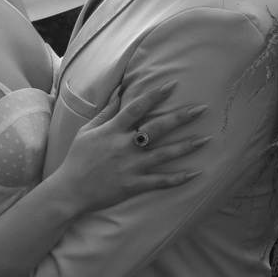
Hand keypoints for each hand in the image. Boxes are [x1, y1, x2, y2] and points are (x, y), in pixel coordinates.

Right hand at [52, 81, 208, 214]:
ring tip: (206, 139)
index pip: (137, 108)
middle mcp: (124, 146)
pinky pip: (161, 181)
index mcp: (112, 130)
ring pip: (164, 154)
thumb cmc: (78, 158)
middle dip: (180, 118)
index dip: (155, 96)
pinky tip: (196, 173)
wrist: (70, 190)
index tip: (172, 86)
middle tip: (201, 109)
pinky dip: (179, 178)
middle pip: (157, 128)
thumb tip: (120, 92)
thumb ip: (106, 112)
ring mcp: (131, 167)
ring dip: (187, 146)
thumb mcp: (88, 130)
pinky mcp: (135, 185)